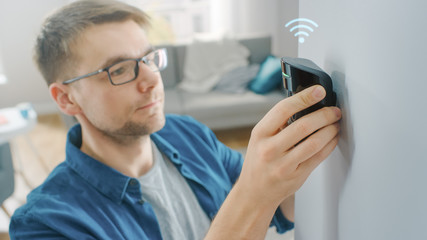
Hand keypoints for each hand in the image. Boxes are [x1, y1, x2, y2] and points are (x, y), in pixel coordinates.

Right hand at [205, 85, 340, 238]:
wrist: (254, 193)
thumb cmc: (258, 162)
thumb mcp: (259, 138)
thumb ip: (278, 123)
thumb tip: (306, 104)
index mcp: (260, 134)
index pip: (283, 109)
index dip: (304, 97)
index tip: (319, 91)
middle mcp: (270, 149)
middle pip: (304, 126)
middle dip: (325, 115)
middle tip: (334, 110)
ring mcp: (283, 165)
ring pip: (315, 142)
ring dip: (330, 129)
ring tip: (335, 123)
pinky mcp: (297, 176)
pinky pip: (319, 157)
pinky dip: (330, 144)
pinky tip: (332, 138)